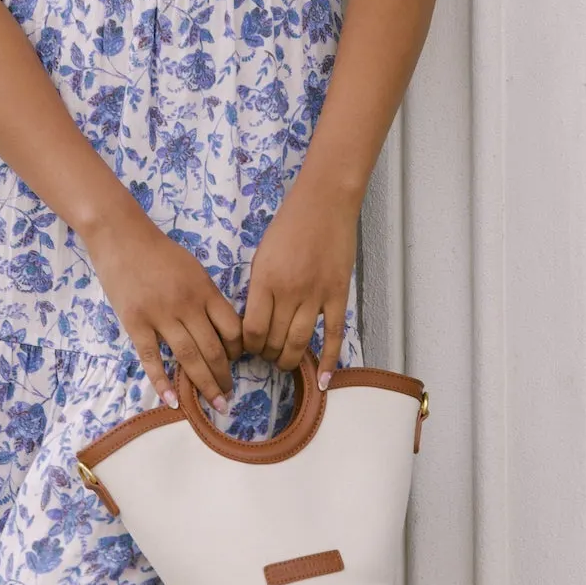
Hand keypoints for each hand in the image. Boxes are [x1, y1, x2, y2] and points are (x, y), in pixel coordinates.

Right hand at [84, 210, 242, 409]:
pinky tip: (172, 401)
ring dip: (204, 385)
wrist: (122, 237)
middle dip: (223, 377)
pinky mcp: (135, 323)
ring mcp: (160, 316)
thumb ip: (208, 298)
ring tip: (214, 403)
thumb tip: (222, 329)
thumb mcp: (194, 269)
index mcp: (204, 291)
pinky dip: (162, 382)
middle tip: (228, 397)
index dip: (238, 351)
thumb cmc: (160, 252)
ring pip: (188, 358)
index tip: (236, 362)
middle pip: (213, 349)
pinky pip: (151, 358)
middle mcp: (187, 305)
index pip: (232, 329)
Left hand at [241, 176, 358, 384]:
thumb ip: (258, 288)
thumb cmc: (288, 225)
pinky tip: (325, 380)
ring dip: (290, 360)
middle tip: (266, 356)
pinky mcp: (338, 295)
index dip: (247, 346)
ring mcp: (316, 295)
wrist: (325, 204)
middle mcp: (289, 291)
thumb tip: (253, 321)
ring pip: (301, 342)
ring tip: (284, 364)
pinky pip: (334, 334)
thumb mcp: (262, 254)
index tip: (247, 348)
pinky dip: (330, 360)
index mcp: (265, 280)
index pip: (251, 329)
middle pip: (275, 339)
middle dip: (267, 354)